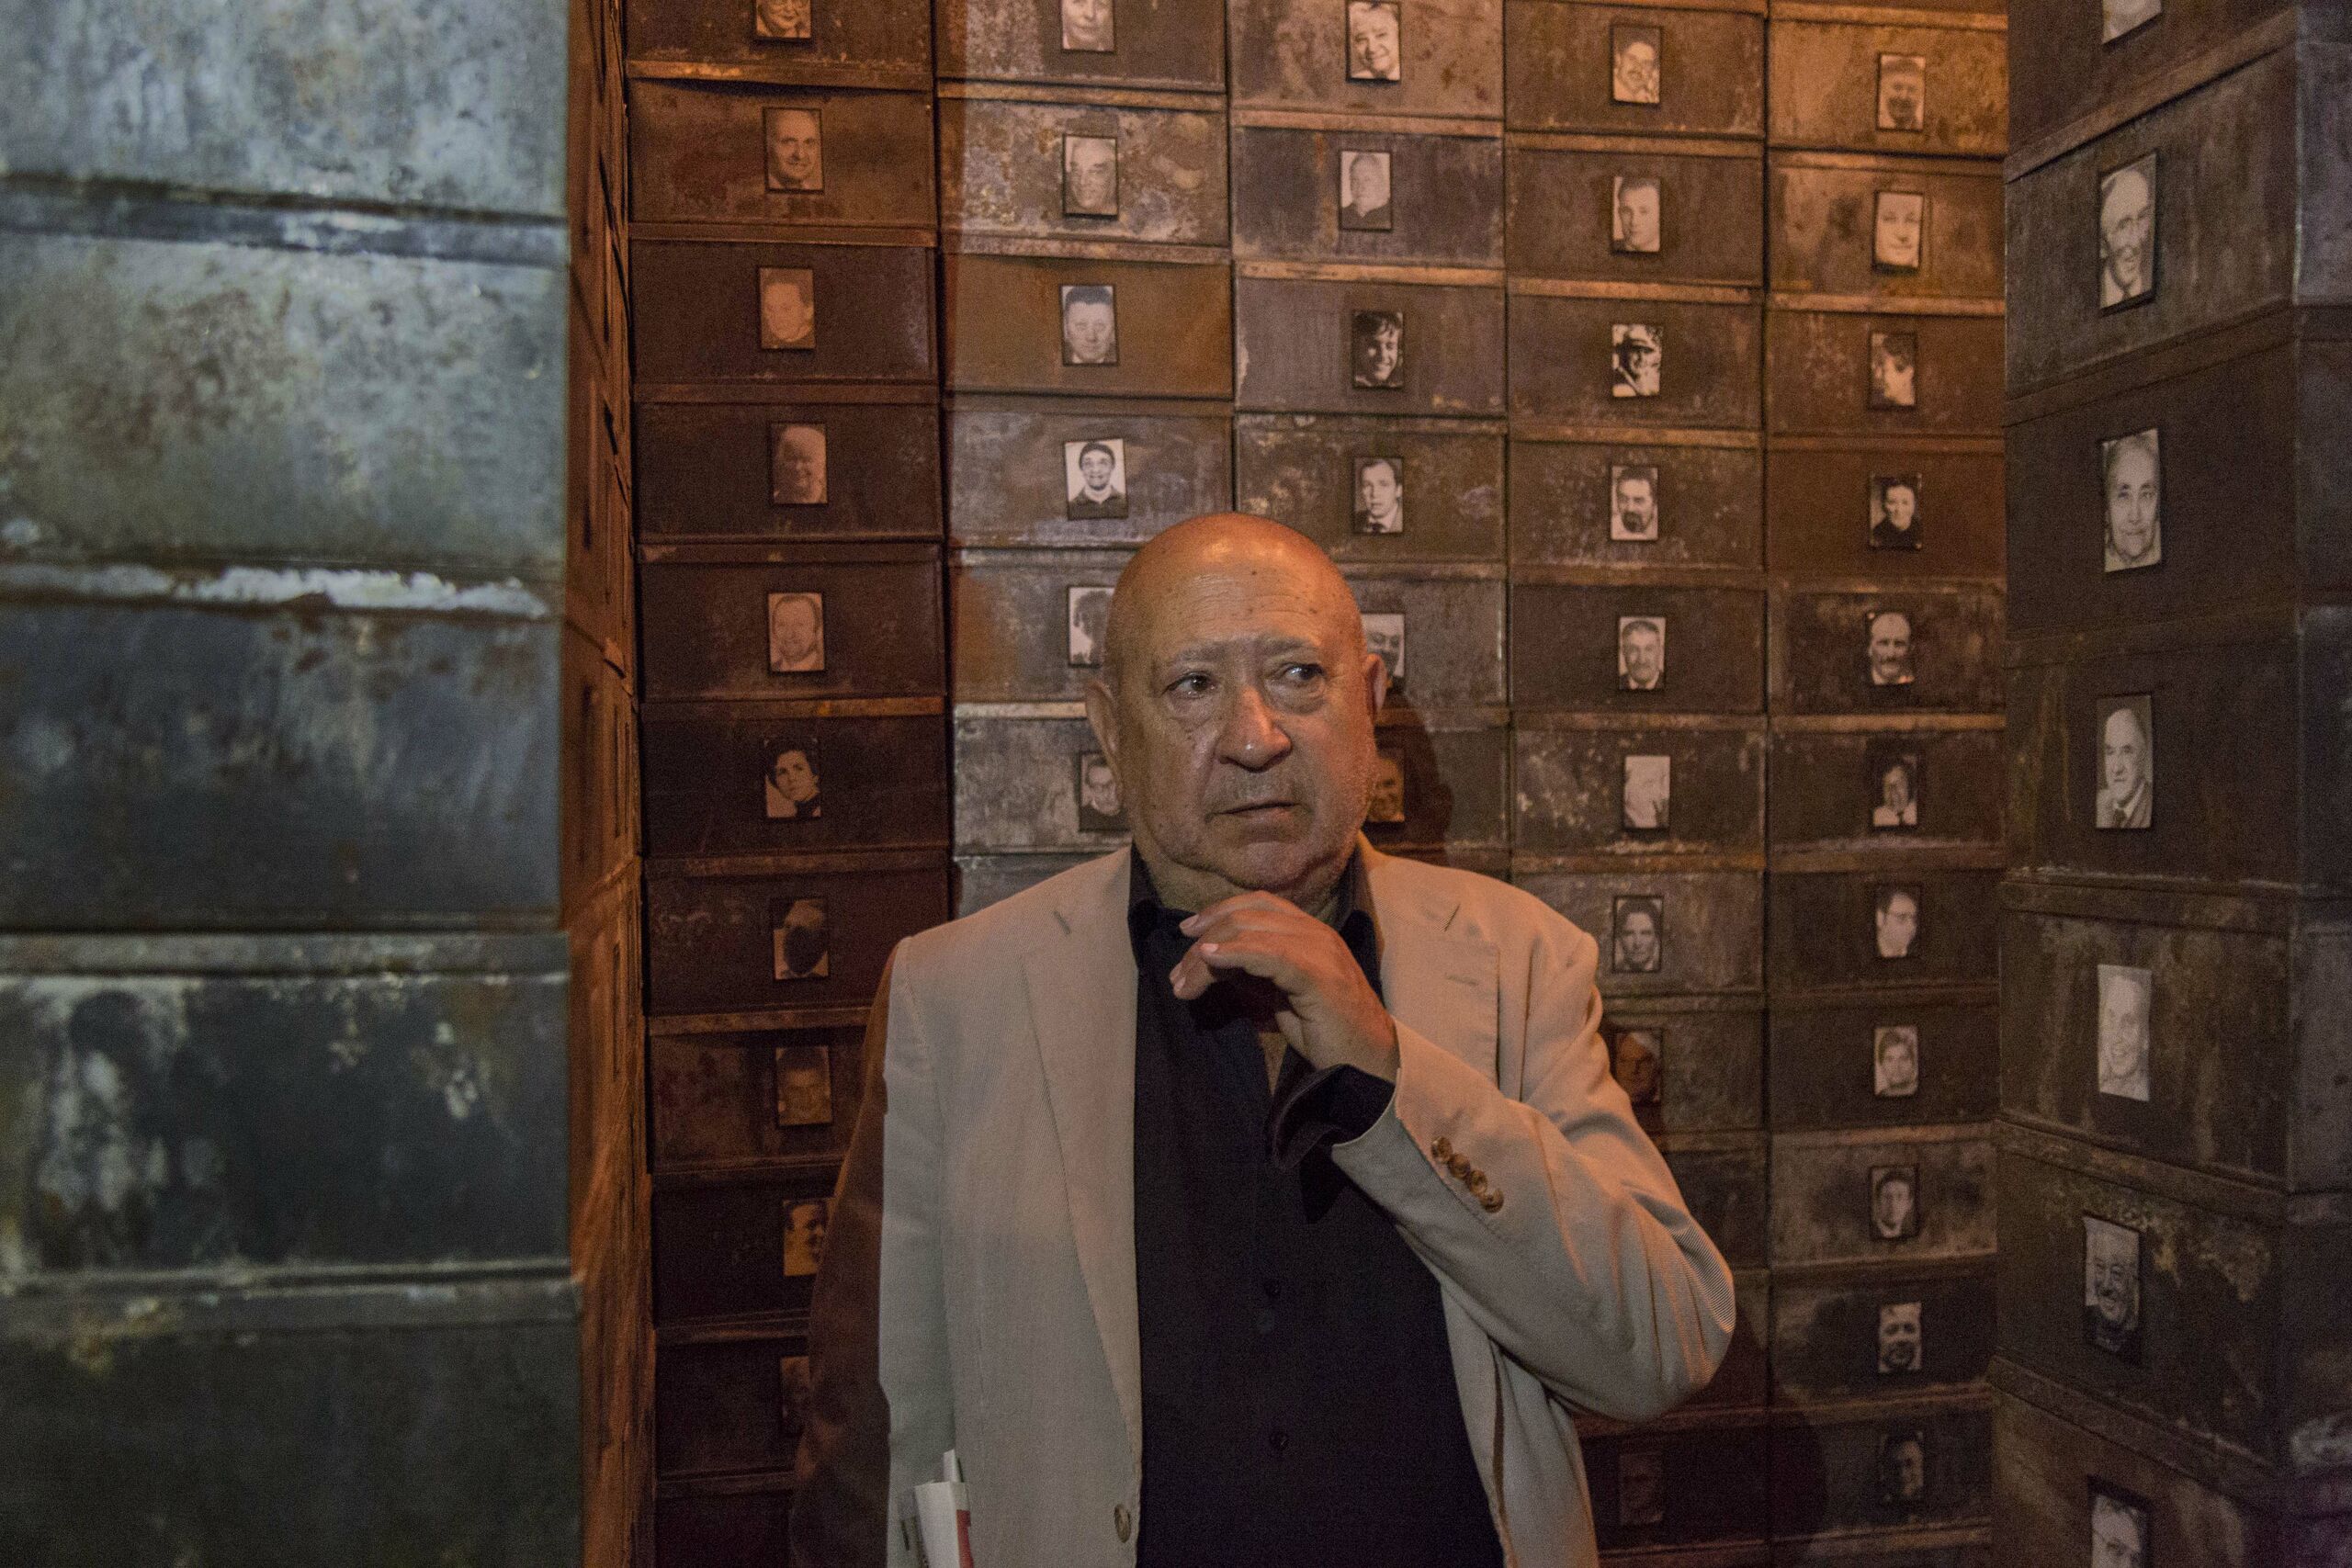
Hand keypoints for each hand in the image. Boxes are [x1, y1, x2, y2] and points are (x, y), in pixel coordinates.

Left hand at [1169, 892, 1399, 1079]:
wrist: (1364, 1061)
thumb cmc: (1323, 1030)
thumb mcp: (1278, 994)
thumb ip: (1250, 972)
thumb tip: (1210, 959)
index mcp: (1309, 932)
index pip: (1259, 904)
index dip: (1219, 910)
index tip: (1188, 932)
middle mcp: (1315, 933)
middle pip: (1248, 916)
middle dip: (1205, 938)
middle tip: (1178, 974)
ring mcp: (1320, 951)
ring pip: (1253, 932)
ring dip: (1208, 955)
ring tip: (1183, 982)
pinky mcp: (1318, 976)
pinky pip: (1270, 954)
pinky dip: (1235, 953)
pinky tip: (1211, 960)